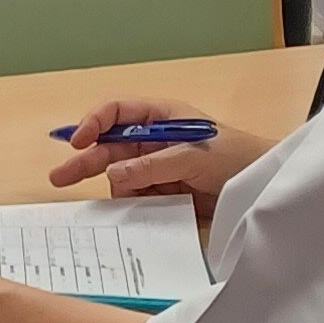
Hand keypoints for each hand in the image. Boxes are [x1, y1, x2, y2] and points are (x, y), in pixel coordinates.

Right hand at [47, 95, 262, 214]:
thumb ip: (153, 165)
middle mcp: (154, 139)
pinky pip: (136, 196)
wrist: (264, 185)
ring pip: (120, 175)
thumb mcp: (194, 155)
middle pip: (110, 146)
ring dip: (117, 188)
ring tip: (131, 200)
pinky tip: (135, 210)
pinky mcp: (164, 191)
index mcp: (160, 117)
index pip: (116, 113)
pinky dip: (131, 204)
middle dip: (85, 161)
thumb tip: (114, 174)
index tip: (78, 143)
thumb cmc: (236, 156)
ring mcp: (157, 167)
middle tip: (60, 178)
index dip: (93, 124)